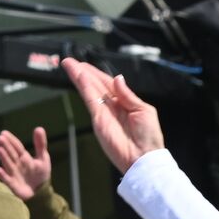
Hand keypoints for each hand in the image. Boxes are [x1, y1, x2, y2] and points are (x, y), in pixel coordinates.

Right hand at [0, 126, 51, 199]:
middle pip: (11, 154)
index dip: (11, 140)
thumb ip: (40, 144)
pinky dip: (2, 175)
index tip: (4, 133)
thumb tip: (39, 128)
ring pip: (8, 164)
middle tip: (0, 138)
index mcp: (24, 157)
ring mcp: (13, 173)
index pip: (17, 147)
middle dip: (6, 147)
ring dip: (3, 157)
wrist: (40, 191)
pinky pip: (7, 180)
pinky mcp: (13, 184)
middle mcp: (16, 164)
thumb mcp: (43, 158)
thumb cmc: (40, 174)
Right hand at [60, 58, 164, 172]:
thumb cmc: (149, 136)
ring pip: (89, 90)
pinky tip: (79, 77)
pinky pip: (90, 100)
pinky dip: (84, 88)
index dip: (96, 74)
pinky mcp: (98, 119)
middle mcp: (113, 106)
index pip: (108, 84)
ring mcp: (103, 113)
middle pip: (94, 85)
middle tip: (70, 61)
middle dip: (83, 73)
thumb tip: (117, 78)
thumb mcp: (144, 110)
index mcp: (126, 103)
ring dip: (79, 77)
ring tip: (69, 64)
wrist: (143, 156)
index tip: (85, 64)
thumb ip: (128, 95)